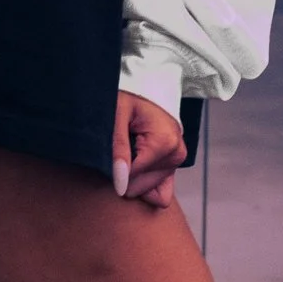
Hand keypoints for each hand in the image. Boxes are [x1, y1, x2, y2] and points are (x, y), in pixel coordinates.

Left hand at [113, 90, 185, 208]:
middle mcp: (176, 154)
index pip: (133, 177)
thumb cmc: (126, 98)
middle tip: (115, 149)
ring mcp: (177, 161)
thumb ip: (118, 149)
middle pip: (141, 187)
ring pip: (149, 192)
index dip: (113, 170)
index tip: (105, 152)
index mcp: (165, 142)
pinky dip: (143, 186)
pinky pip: (161, 193)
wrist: (142, 88)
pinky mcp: (173, 166)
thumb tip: (120, 183)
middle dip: (123, 174)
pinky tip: (131, 168)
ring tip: (124, 152)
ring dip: (131, 177)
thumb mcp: (116, 116)